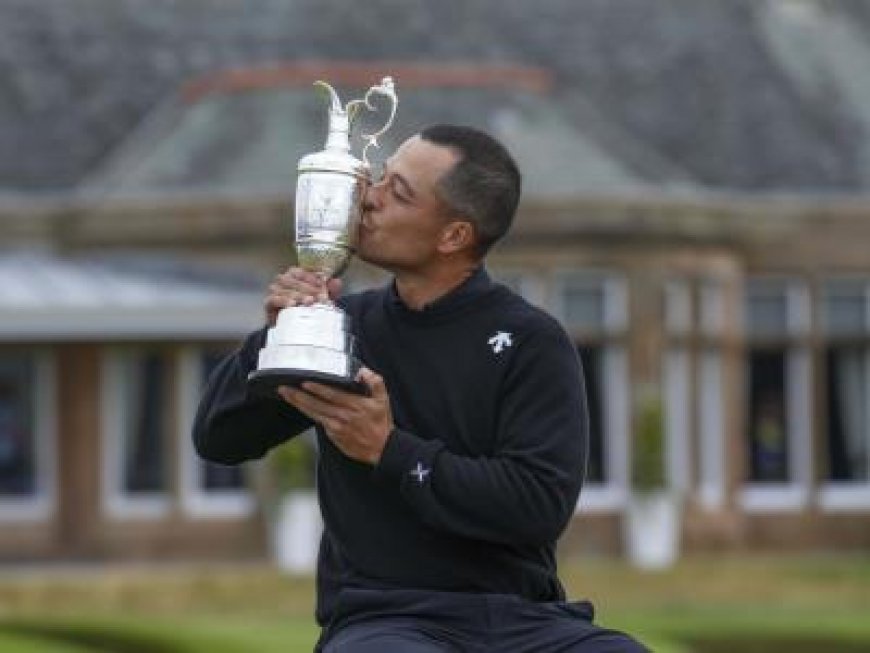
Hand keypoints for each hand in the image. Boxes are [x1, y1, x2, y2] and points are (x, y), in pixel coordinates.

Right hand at [265, 267, 342, 325]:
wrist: (293, 329)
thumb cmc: (307, 309)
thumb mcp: (322, 300)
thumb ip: (330, 291)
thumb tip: (337, 282)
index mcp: (295, 275)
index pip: (301, 269)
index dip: (311, 274)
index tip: (322, 282)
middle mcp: (283, 280)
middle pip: (292, 276)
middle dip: (307, 286)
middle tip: (319, 296)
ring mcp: (274, 290)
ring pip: (283, 287)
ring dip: (298, 293)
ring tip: (309, 301)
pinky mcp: (268, 303)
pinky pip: (273, 299)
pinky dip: (283, 300)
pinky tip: (293, 304)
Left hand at [277, 368, 392, 464]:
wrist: (382, 449)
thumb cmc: (381, 424)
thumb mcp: (383, 400)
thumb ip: (375, 381)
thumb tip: (361, 371)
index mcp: (355, 406)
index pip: (331, 395)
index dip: (317, 389)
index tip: (304, 382)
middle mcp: (343, 416)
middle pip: (316, 404)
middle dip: (298, 396)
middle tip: (284, 388)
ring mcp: (336, 428)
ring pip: (313, 414)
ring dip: (298, 404)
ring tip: (286, 395)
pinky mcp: (333, 436)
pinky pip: (318, 422)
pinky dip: (308, 414)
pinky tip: (300, 407)